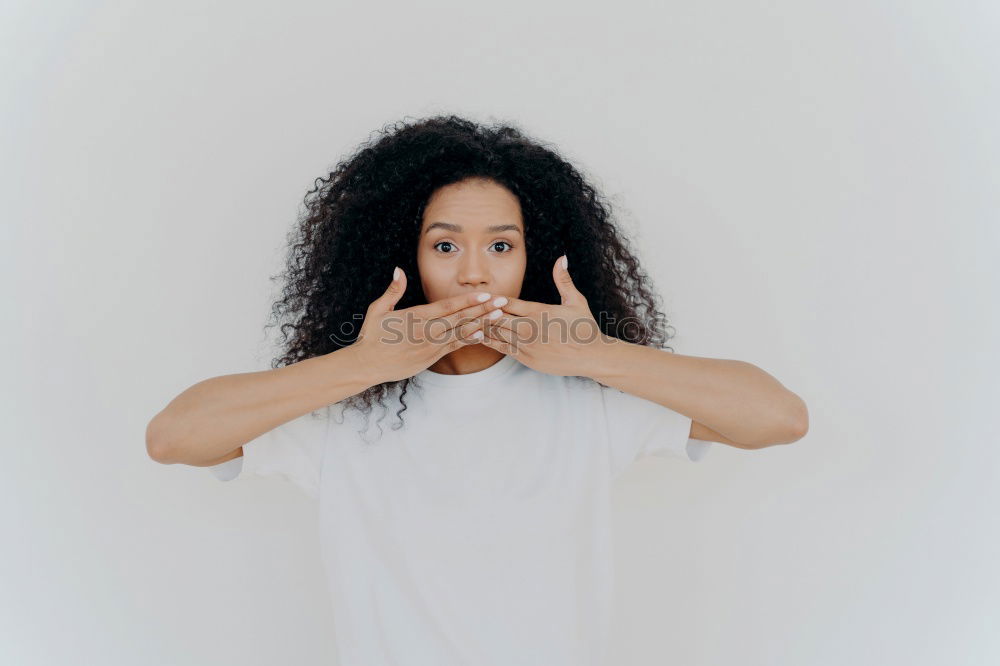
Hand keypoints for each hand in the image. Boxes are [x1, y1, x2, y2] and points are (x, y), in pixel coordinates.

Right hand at [350, 267, 500, 383]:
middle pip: (460, 319)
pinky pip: (454, 347)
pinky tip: (483, 334)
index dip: (468, 301)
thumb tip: (398, 269)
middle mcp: (426, 332)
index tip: (485, 295)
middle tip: (502, 303)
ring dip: (482, 324)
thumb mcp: (378, 310)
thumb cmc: (372, 336)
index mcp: (415, 317)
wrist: (367, 365)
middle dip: (483, 310)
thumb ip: (393, 290)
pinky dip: (469, 340)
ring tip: (499, 317)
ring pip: (461, 333)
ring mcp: (430, 346)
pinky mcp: (431, 358)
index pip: (447, 307)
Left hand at [479, 255, 611, 376]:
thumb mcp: (576, 301)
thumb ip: (564, 280)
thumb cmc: (584, 328)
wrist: (592, 356)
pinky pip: (503, 348)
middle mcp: (530, 328)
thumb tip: (562, 258)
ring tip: (466, 322)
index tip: (481, 295)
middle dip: (483, 313)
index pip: (509, 303)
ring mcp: (527, 345)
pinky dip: (490, 342)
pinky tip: (479, 337)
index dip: (493, 299)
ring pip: (497, 334)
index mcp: (539, 312)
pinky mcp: (527, 359)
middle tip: (466, 308)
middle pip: (498, 318)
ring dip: (482, 327)